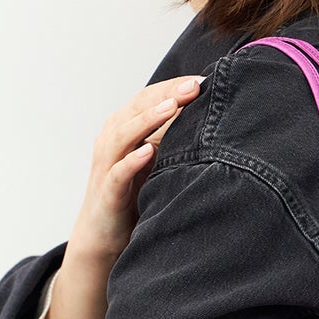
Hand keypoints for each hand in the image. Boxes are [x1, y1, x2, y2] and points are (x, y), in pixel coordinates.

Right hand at [43, 73, 204, 318]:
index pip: (149, 98)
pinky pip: (118, 172)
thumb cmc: (136, 195)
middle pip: (137, 108)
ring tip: (173, 106)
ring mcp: (107, 166)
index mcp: (125, 129)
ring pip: (124, 133)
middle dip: (167, 95)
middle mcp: (112, 141)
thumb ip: (174, 139)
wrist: (106, 238)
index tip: (204, 79)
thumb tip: (213, 118)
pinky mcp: (106, 193)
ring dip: (148, 119)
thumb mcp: (158, 162)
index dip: (173, 87)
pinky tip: (148, 152)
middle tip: (195, 85)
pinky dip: (132, 160)